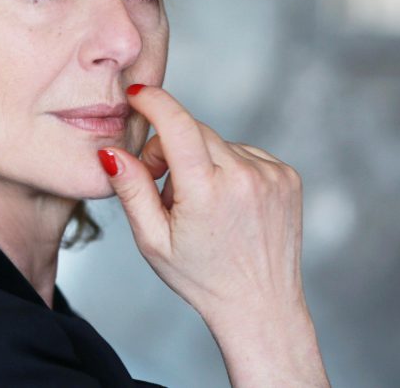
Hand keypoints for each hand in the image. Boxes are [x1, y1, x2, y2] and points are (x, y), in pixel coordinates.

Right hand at [99, 84, 327, 385]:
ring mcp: (271, 175)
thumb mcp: (152, 240)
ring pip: (219, 143)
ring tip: (202, 205)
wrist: (260, 305)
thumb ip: (131, 189)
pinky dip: (230, 168)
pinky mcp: (287, 176)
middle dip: (170, 145)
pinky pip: (245, 153)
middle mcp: (244, 176)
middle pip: (194, 130)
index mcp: (206, 192)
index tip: (137, 94)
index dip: (154, 102)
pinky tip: (228, 203)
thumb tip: (111, 151)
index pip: (178, 123)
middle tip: (162, 185)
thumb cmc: (201, 277)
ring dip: (202, 160)